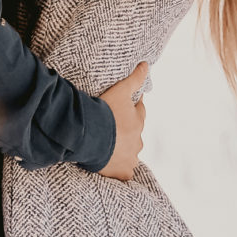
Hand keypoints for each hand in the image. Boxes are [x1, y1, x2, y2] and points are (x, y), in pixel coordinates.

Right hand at [96, 62, 148, 180]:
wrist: (90, 135)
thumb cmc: (105, 111)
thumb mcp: (120, 90)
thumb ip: (135, 77)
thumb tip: (146, 64)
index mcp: (138, 122)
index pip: (139, 113)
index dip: (133, 109)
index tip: (125, 108)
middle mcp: (137, 141)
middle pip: (135, 135)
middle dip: (127, 131)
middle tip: (113, 128)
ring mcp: (130, 158)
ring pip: (131, 154)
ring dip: (124, 150)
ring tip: (111, 146)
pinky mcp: (122, 172)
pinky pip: (124, 172)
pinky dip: (120, 169)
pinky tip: (113, 166)